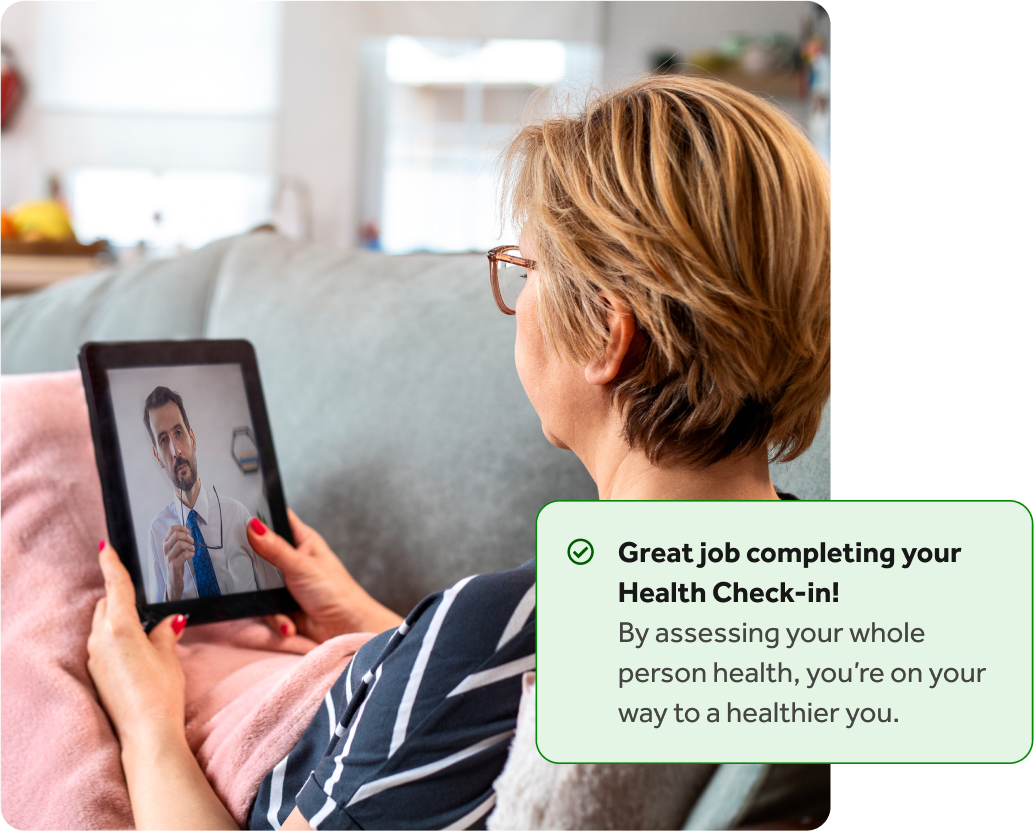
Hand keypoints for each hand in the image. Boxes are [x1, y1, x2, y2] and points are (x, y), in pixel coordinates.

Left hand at [87, 542, 188, 752]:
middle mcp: (100, 640)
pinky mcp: (97, 674)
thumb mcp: (168, 655)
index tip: (105, 547)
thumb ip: (165, 632)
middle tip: (137, 591)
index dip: (111, 564)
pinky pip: (104, 644)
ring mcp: (96, 659)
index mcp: (119, 628)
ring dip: (117, 617)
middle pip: (105, 604)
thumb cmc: (159, 692)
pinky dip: (116, 637)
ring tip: (142, 622)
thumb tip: (170, 622)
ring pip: (102, 625)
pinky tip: (137, 647)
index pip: (115, 587)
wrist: (145, 731)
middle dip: (117, 594)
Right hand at [163, 524, 194, 600]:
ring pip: (180, 544)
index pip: (171, 529)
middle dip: (187, 537)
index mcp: (166, 543)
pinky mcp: (174, 565)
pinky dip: (190, 553)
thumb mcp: (177, 550)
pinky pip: (183, 555)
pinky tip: (191, 555)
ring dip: (190, 545)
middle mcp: (166, 549)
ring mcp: (169, 557)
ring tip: (192, 549)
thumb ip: (180, 541)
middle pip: (176, 535)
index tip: (188, 533)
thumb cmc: (177, 563)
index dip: (182, 528)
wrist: (173, 580)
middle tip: (192, 542)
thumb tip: (187, 532)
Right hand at [248, 510, 402, 641]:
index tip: (240, 518)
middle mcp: (292, 560)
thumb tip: (254, 526)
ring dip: (269, 600)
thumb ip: (275, 548)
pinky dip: (277, 619)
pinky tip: (289, 625)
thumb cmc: (335, 591)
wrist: (345, 628)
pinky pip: (265, 609)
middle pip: (261, 553)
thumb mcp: (301, 565)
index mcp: (302, 541)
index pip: (279, 519)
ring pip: (258, 584)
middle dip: (255, 566)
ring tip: (282, 606)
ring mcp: (285, 583)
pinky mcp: (281, 605)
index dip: (261, 516)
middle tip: (255, 573)